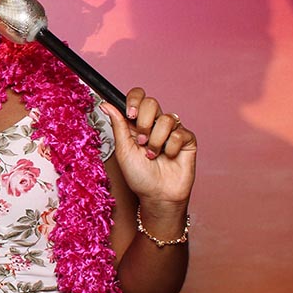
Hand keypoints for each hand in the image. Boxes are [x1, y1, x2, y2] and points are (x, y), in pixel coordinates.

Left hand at [100, 87, 196, 208]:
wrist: (157, 195)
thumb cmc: (139, 176)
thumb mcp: (123, 150)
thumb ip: (118, 125)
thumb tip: (106, 104)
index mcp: (136, 124)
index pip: (138, 97)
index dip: (134, 100)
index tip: (130, 114)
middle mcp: (154, 124)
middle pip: (152, 103)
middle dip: (144, 123)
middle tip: (141, 141)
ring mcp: (171, 131)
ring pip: (166, 118)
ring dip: (156, 140)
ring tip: (152, 155)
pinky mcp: (187, 140)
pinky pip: (180, 132)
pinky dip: (171, 147)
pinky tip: (168, 157)